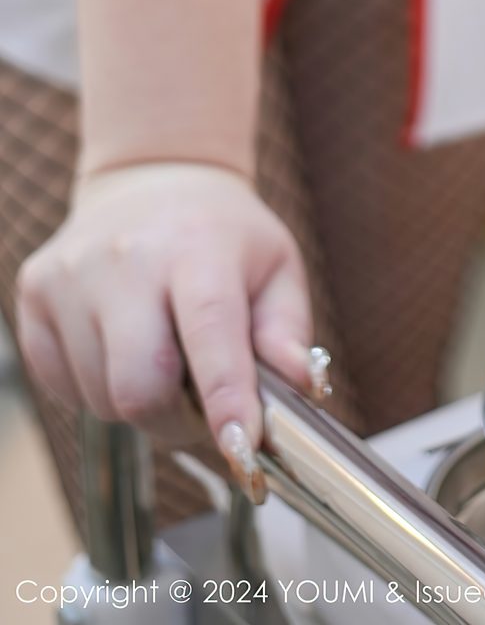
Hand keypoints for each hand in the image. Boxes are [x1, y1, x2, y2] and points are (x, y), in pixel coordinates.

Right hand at [15, 162, 314, 463]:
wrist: (152, 179)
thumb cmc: (222, 235)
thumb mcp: (276, 266)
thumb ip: (288, 331)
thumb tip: (304, 385)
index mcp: (199, 246)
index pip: (210, 329)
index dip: (225, 397)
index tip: (243, 451)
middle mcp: (127, 256)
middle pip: (140, 386)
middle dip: (177, 421)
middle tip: (202, 409)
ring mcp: (72, 275)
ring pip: (101, 398)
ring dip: (140, 402)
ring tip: (163, 356)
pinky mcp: (35, 292)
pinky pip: (62, 385)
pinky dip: (97, 386)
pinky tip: (120, 343)